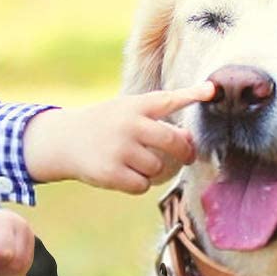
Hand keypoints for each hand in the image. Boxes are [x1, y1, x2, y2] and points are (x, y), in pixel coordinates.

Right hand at [22, 83, 214, 193]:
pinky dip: (139, 184)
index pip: (168, 99)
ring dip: (153, 170)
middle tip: (186, 157)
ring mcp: (120, 149)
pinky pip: (143, 185)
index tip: (211, 90)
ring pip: (158, 168)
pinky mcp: (111, 172)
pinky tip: (124, 174)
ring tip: (135, 161)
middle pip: (173, 142)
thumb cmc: (106, 126)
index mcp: (135, 105)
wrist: (65, 140)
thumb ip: (155, 120)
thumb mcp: (126, 111)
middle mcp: (129, 124)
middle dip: (184, 152)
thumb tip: (188, 140)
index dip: (192, 94)